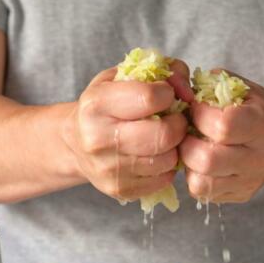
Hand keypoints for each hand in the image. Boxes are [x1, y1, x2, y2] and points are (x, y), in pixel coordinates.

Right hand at [62, 62, 190, 200]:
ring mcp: (108, 169)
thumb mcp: (125, 76)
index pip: (150, 98)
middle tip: (173, 119)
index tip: (163, 95)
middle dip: (178, 124)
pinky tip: (155, 155)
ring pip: (167, 159)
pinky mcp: (120, 190)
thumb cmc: (106, 105)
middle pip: (163, 134)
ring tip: (163, 137)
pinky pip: (164, 179)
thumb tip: (188, 93)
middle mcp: (97, 139)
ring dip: (174, 147)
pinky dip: (167, 166)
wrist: (75, 143)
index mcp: (96, 105)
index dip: (166, 94)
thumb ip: (163, 72)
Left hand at [180, 71, 263, 202]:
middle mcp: (260, 157)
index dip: (198, 115)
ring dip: (187, 164)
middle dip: (186, 144)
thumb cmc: (249, 107)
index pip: (222, 126)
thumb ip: (209, 85)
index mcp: (263, 123)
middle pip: (207, 160)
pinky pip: (202, 192)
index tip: (195, 109)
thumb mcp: (237, 87)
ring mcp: (251, 181)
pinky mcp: (240, 195)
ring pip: (201, 183)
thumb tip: (177, 90)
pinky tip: (199, 162)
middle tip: (186, 133)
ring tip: (192, 148)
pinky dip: (193, 176)